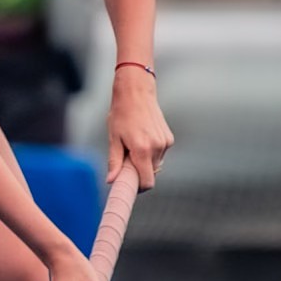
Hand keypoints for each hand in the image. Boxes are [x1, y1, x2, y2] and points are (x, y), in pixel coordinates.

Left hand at [107, 69, 174, 189]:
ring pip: (155, 164)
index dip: (138, 187)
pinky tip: (142, 138)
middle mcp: (157, 148)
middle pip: (150, 174)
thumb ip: (114, 161)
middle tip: (126, 158)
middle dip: (139, 171)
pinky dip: (151, 152)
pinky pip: (160, 154)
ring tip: (133, 144)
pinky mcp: (169, 139)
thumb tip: (111, 180)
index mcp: (142, 149)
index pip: (147, 182)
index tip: (129, 184)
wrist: (136, 94)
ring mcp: (165, 143)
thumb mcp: (113, 138)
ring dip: (144, 161)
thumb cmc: (121, 115)